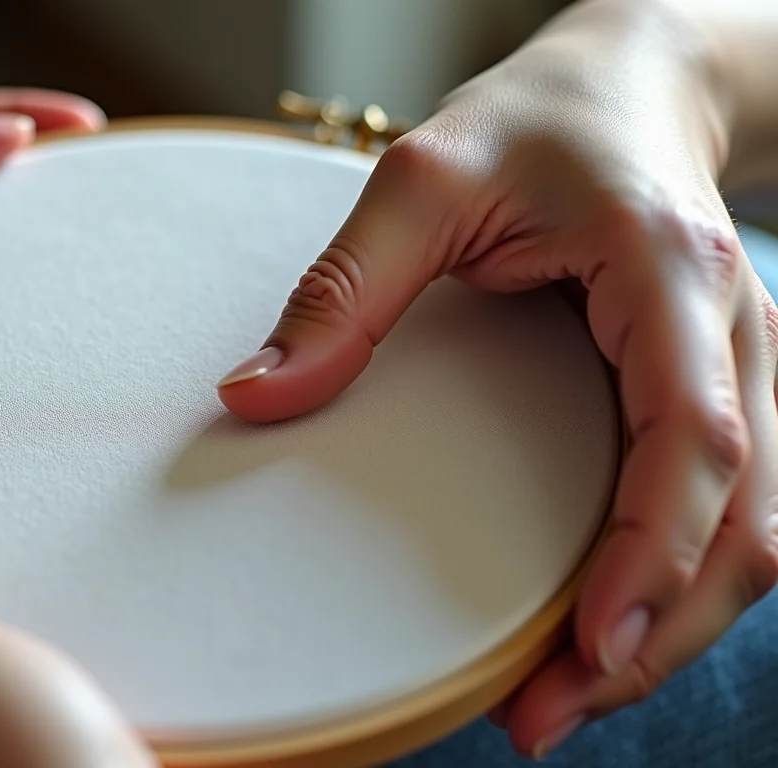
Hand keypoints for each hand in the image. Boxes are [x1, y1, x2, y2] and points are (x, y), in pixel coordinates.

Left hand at [216, 0, 777, 759]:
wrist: (627, 89)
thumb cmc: (533, 124)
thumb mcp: (422, 177)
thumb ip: (345, 287)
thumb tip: (256, 396)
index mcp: (670, 276)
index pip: (692, 437)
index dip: (652, 554)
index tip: (588, 645)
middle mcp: (736, 332)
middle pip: (746, 520)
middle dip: (656, 635)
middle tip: (545, 717)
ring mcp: (746, 367)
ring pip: (756, 531)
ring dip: (672, 628)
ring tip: (565, 698)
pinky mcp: (723, 392)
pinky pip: (732, 509)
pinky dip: (677, 582)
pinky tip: (604, 626)